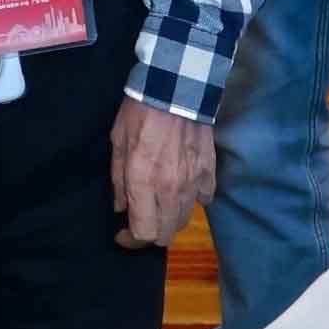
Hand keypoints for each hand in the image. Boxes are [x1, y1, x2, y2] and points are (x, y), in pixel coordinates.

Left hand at [108, 99, 214, 249]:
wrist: (176, 87)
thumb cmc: (139, 113)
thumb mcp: (117, 143)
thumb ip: (118, 180)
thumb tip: (121, 208)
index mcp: (144, 183)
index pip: (144, 233)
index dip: (131, 240)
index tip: (122, 233)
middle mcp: (171, 190)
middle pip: (166, 234)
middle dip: (150, 234)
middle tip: (140, 221)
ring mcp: (194, 182)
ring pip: (184, 220)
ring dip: (170, 220)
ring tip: (159, 206)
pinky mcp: (210, 172)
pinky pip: (204, 199)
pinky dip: (192, 201)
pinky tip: (182, 189)